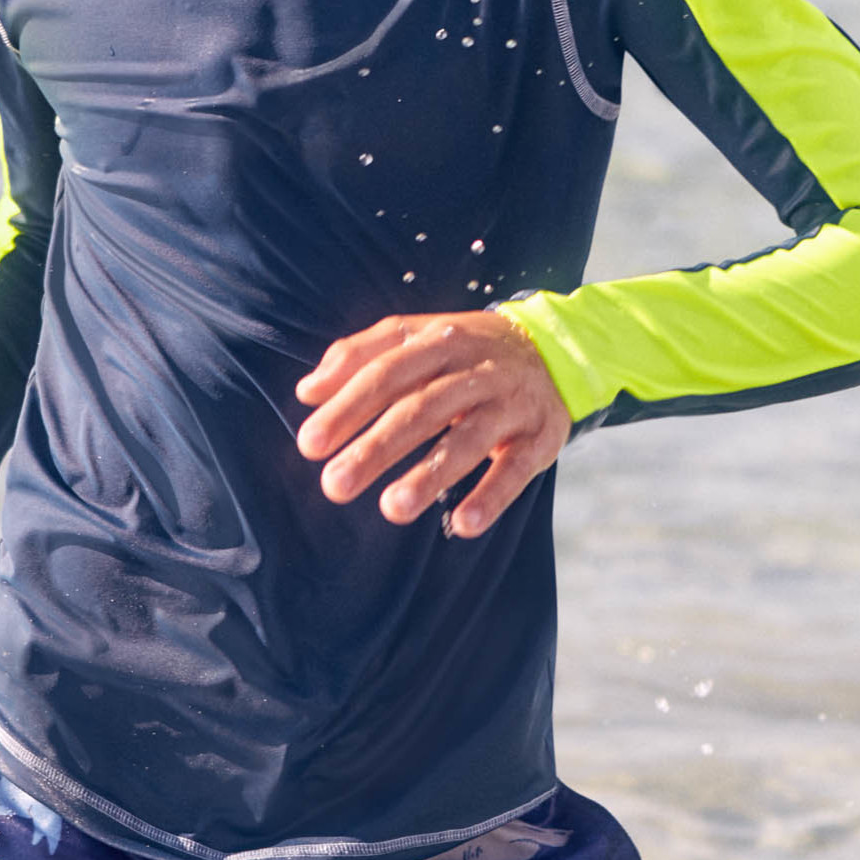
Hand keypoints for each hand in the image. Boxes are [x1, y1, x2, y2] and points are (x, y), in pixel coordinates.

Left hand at [294, 309, 570, 538]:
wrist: (552, 348)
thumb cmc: (464, 350)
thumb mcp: (416, 336)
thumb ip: (359, 356)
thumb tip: (307, 391)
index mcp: (438, 341)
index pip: (386, 373)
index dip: (347, 407)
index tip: (309, 444)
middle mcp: (475, 370)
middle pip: (421, 408)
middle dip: (376, 448)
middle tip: (334, 485)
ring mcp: (510, 404)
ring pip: (468, 440)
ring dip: (429, 475)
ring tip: (392, 508)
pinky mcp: (540, 436)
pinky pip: (517, 468)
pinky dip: (492, 495)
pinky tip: (464, 523)